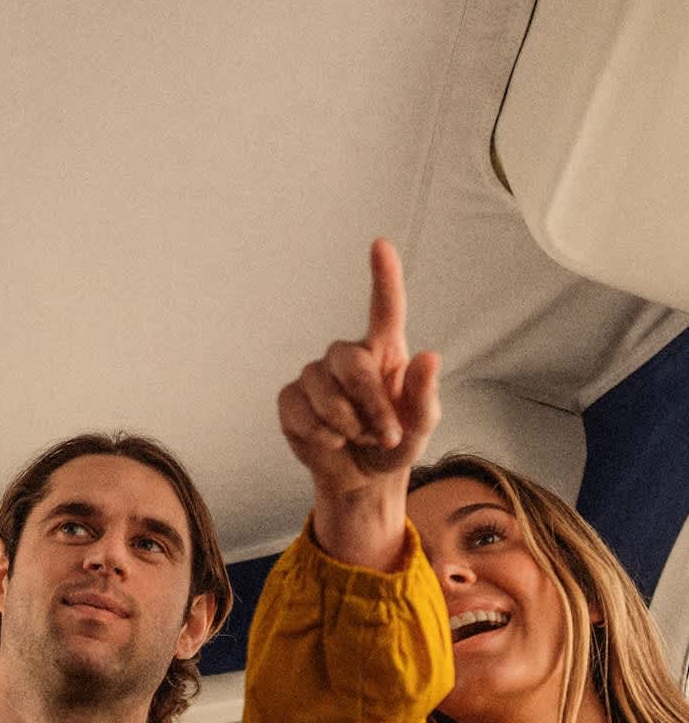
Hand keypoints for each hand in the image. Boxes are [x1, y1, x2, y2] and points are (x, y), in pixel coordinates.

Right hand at [278, 239, 439, 499]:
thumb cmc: (395, 443)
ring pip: (323, 392)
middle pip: (351, 364)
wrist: (360, 476)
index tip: (380, 245)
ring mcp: (315, 375)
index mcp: (384, 352)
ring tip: (358, 438)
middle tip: (384, 435)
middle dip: (369, 405)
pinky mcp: (291, 398)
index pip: (384, 308)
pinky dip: (322, 435)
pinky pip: (301, 412)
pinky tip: (332, 440)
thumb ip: (426, 396)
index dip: (383, 276)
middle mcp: (348, 356)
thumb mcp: (421, 427)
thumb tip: (430, 357)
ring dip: (347, 426)